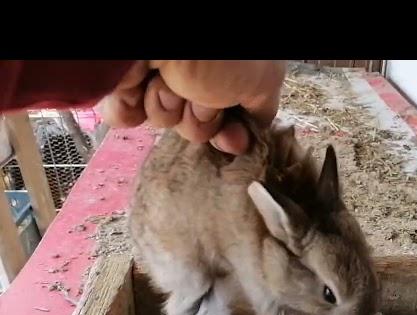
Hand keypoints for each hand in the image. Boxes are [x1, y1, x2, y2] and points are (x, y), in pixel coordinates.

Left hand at [98, 60, 286, 153]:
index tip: (234, 140)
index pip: (236, 108)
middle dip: (202, 119)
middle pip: (201, 119)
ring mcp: (159, 71)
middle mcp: (198, 66)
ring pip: (166, 118)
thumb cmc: (219, 54)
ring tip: (165, 81)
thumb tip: (253, 130)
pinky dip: (132, 107)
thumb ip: (263, 107)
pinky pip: (127, 114)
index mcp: (231, 62)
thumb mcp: (264, 79)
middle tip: (199, 98)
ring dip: (169, 109)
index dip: (235, 130)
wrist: (158, 40)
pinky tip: (137, 87)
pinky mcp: (120, 80)